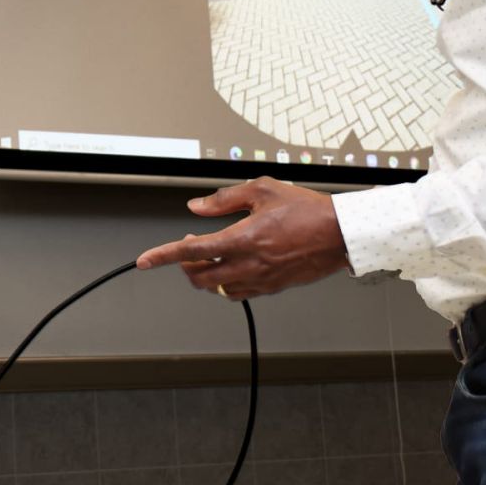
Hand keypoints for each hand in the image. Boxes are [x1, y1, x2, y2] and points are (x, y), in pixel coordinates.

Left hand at [135, 177, 349, 299]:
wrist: (340, 233)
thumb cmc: (306, 209)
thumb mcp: (261, 190)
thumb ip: (223, 200)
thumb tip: (196, 208)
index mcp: (242, 238)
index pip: (192, 251)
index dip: (163, 255)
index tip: (145, 261)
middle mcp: (249, 263)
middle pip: (199, 276)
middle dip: (185, 266)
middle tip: (189, 248)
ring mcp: (261, 279)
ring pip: (217, 288)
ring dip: (206, 275)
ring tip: (211, 256)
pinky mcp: (273, 287)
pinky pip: (238, 293)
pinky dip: (226, 284)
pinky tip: (230, 269)